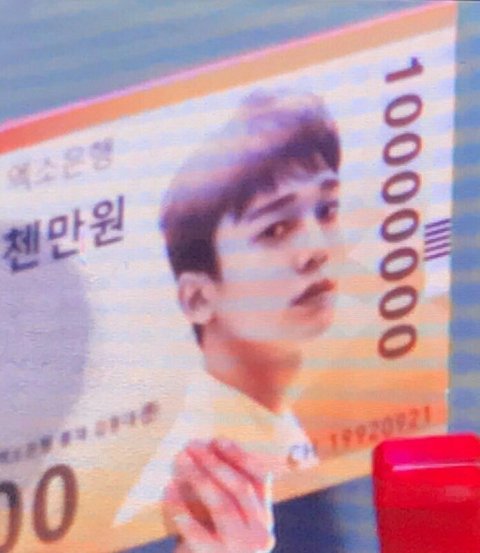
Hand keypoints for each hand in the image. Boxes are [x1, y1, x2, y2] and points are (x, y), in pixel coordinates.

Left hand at [165, 438, 274, 552]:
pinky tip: (169, 489)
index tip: (217, 439)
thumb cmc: (212, 544)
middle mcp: (260, 533)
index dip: (239, 456)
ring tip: (180, 461)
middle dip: (215, 462)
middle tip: (192, 446)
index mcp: (264, 517)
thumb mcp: (228, 520)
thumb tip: (207, 450)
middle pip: (239, 487)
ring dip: (199, 478)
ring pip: (222, 504)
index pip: (259, 478)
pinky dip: (181, 508)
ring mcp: (241, 549)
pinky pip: (197, 531)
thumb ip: (228, 492)